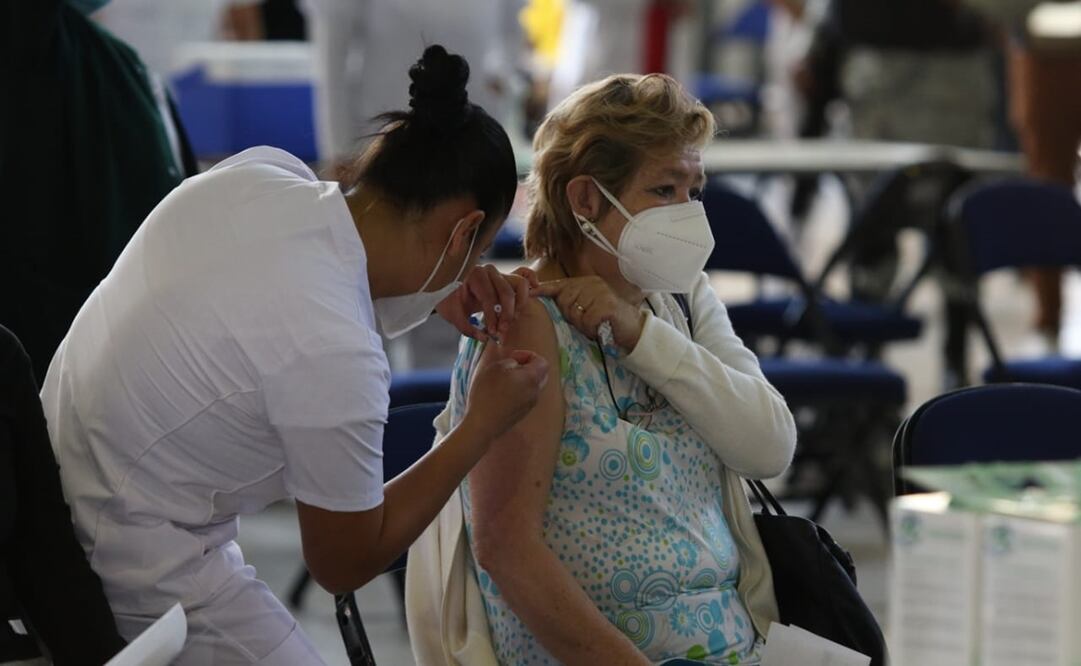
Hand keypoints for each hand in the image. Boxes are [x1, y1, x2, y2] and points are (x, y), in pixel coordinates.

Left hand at [436, 265, 540, 341]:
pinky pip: (525, 277)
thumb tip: (485, 338)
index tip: (492, 333)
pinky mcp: (508, 278)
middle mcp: (489, 270)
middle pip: (506, 292)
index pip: (488, 297)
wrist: (449, 290)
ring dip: (519, 305)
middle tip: (502, 331)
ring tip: (512, 320)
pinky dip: (532, 283)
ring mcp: (500, 272)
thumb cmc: (451, 301)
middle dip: (506, 314)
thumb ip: (467, 328)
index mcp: (474, 275)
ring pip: (520, 284)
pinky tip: (535, 290)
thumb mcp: (453, 316)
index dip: (492, 317)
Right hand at [461, 348, 549, 443]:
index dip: (527, 355)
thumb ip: (510, 360)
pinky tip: (501, 394)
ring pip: (533, 386)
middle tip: (510, 367)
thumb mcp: (496, 367)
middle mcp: (536, 392)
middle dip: (527, 367)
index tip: (512, 357)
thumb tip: (515, 364)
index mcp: (532, 378)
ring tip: (504, 380)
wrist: (482, 424)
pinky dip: (518, 391)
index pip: (542, 361)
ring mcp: (530, 405)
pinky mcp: (523, 414)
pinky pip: (526, 397)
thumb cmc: (487, 393)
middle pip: (540, 374)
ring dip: (522, 379)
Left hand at [530, 276, 645, 350]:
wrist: (634, 331)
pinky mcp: (607, 305)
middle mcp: (593, 283)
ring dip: (582, 324)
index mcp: (586, 282)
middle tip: (585, 323)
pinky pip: (586, 320)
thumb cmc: (607, 322)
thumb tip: (545, 301)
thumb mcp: (587, 308)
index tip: (530, 293)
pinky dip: (590, 329)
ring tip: (594, 326)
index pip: (560, 284)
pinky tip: (599, 330)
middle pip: (564, 300)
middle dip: (571, 316)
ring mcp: (601, 292)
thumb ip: (570, 302)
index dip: (544, 289)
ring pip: (574, 311)